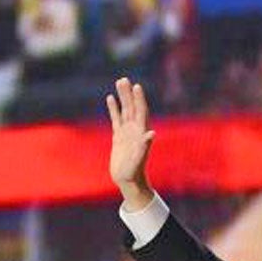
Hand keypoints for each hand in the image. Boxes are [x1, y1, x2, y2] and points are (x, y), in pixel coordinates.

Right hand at [106, 77, 154, 209]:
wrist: (128, 181)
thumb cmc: (134, 172)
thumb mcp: (139, 159)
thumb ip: (145, 146)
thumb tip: (151, 133)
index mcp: (141, 133)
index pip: (141, 112)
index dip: (139, 100)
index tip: (137, 86)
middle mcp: (135, 131)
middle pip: (132, 108)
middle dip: (129, 94)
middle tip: (124, 79)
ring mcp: (127, 132)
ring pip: (124, 111)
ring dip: (122, 97)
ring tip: (119, 82)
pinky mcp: (118, 137)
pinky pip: (116, 119)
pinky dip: (113, 108)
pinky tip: (110, 98)